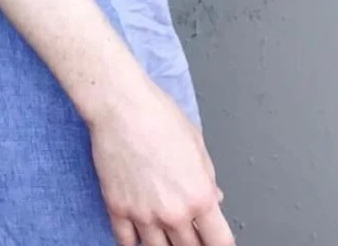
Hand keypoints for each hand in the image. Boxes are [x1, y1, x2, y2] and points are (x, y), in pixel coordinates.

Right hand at [88, 78, 234, 245]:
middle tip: (190, 232)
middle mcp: (174, 212)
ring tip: (166, 231)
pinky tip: (139, 232)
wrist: (121, 106)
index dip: (219, 244)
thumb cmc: (158, 115)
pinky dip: (134, 240)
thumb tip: (214, 197)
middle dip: (193, 242)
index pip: (219, 242)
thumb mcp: (196, 144)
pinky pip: (126, 242)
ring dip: (165, 243)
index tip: (216, 240)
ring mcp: (143, 215)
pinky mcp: (117, 208)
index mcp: (199, 196)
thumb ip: (207, 178)